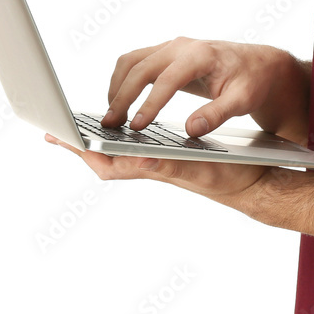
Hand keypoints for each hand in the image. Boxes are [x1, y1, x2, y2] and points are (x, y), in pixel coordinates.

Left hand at [43, 133, 272, 210]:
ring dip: (98, 143)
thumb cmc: (236, 175)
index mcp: (158, 168)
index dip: (84, 151)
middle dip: (81, 147)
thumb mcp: (206, 166)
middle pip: (108, 160)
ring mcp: (162, 164)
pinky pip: (137, 150)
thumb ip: (175, 164)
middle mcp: (155, 167)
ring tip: (78, 130)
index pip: (110, 162)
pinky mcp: (172, 159)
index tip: (60, 137)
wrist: (257, 182)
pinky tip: (120, 132)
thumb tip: (141, 160)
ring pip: (120, 155)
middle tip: (55, 132)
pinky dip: (121, 140)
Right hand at [99, 37, 309, 142]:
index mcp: (201, 55)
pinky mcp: (165, 54)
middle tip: (110, 125)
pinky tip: (120, 103)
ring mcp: (172, 47)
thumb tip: (191, 130)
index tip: (137, 127)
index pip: (168, 79)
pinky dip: (123, 80)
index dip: (150, 104)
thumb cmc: (251, 80)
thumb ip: (217, 114)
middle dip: (122, 96)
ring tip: (111, 117)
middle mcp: (182, 46)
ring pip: (132, 61)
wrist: (257, 63)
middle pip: (141, 66)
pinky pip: (136, 62)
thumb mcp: (242, 100)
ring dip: (117, 86)